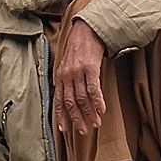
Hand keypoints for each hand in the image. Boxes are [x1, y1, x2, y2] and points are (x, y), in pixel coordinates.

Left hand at [55, 18, 107, 135]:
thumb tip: (70, 97)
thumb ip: (67, 80)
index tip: (64, 129)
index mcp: (60, 76)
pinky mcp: (90, 67)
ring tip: (96, 123)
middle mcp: (67, 75)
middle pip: (70, 102)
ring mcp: (78, 72)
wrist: (87, 30)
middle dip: (76, 118)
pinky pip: (93, 89)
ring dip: (89, 113)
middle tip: (83, 131)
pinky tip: (101, 110)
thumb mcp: (67, 64)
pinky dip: (97, 101)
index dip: (61, 115)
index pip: (58, 100)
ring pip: (82, 98)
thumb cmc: (78, 48)